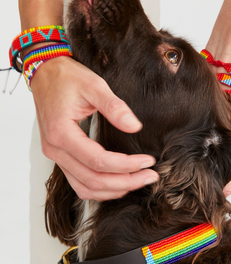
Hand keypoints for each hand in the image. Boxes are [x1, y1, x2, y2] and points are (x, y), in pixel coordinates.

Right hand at [31, 57, 158, 200]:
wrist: (46, 74)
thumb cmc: (66, 78)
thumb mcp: (94, 85)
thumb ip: (115, 107)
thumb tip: (135, 126)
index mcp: (61, 133)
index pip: (98, 160)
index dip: (127, 165)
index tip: (148, 161)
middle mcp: (56, 150)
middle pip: (93, 180)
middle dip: (126, 182)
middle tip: (150, 176)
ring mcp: (57, 156)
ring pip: (86, 188)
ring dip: (114, 189)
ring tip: (139, 181)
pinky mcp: (61, 158)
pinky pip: (80, 183)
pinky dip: (101, 189)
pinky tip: (120, 183)